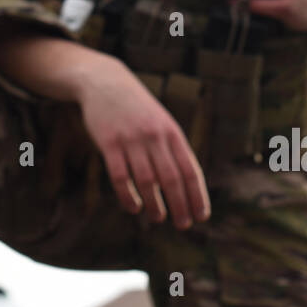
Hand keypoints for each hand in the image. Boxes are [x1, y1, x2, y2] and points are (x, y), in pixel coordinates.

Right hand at [75, 58, 210, 229]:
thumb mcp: (161, 122)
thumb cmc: (137, 108)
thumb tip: (185, 185)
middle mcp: (154, 136)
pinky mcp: (109, 143)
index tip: (202, 215)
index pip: (190, 169)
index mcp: (172, 132)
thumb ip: (172, 148)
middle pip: (171, 179)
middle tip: (184, 225)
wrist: (105, 82)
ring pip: (147, 181)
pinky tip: (133, 208)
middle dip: (180, 205)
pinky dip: (128, 196)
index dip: (197, 195)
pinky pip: (120, 177)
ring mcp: (131, 139)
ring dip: (155, 204)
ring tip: (159, 219)